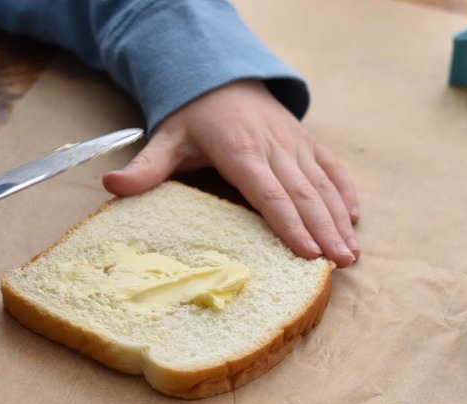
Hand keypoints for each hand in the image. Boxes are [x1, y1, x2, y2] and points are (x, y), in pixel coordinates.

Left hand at [103, 79, 359, 267]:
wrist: (222, 77)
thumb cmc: (193, 117)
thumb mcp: (166, 138)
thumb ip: (145, 167)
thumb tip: (111, 185)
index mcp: (240, 151)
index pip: (268, 192)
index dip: (288, 223)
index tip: (306, 251)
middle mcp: (273, 148)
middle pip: (302, 194)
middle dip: (323, 231)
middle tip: (338, 264)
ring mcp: (294, 145)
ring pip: (321, 184)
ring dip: (338, 219)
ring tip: (351, 253)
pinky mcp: (306, 142)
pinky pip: (331, 167)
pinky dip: (345, 192)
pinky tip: (355, 218)